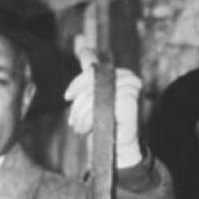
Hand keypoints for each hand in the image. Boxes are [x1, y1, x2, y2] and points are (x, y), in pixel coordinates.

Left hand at [64, 36, 143, 167]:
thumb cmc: (106, 123)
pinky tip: (90, 129)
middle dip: (78, 102)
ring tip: (80, 127)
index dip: (77, 83)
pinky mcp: (130, 102)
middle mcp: (129, 78)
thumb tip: (85, 50)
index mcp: (121, 74)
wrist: (117, 148)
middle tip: (73, 120)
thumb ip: (92, 75)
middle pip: (91, 81)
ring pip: (94, 94)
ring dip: (82, 114)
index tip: (67, 97)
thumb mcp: (95, 95)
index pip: (92, 70)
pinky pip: (100, 104)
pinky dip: (90, 118)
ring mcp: (131, 89)